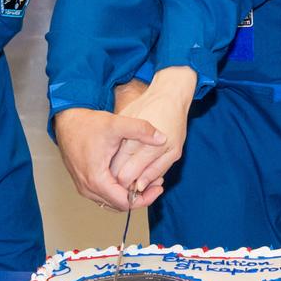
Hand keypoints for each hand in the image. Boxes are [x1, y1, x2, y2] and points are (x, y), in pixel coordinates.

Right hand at [54, 107, 165, 208]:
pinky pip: (104, 195)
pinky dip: (118, 190)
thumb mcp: (117, 124)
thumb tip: (162, 138)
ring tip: (146, 180)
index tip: (158, 187)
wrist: (68, 121)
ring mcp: (84, 187)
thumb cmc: (88, 124)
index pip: (124, 203)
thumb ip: (141, 130)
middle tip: (156, 184)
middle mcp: (88, 188)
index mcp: (96, 179)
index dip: (145, 198)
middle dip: (140, 197)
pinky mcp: (84, 182)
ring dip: (129, 195)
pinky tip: (130, 177)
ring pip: (111, 202)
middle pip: (118, 206)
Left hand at [110, 67, 195, 194]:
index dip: (112, 178)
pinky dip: (149, 177)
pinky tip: (140, 177)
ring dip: (137, 182)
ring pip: (148, 178)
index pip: (122, 170)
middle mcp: (157, 149)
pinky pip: (160, 172)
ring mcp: (169, 152)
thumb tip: (107, 163)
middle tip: (112, 184)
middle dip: (123, 183)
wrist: (171, 95)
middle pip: (135, 177)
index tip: (105, 180)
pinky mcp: (175, 153)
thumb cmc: (146, 105)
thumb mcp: (126, 120)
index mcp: (142, 141)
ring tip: (126, 183)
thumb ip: (118, 143)